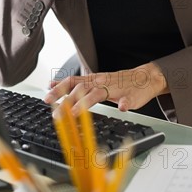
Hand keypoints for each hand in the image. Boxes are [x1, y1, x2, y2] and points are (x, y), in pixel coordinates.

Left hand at [44, 62, 168, 116]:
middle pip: (80, 89)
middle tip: (55, 112)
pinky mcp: (131, 96)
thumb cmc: (118, 82)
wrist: (144, 78)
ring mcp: (116, 89)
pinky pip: (128, 100)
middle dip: (66, 100)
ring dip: (85, 103)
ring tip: (75, 112)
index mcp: (93, 80)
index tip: (47, 95)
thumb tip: (55, 86)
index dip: (59, 88)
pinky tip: (122, 108)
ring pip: (99, 94)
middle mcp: (101, 82)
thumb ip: (78, 84)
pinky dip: (125, 104)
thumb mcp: (96, 81)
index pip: (72, 82)